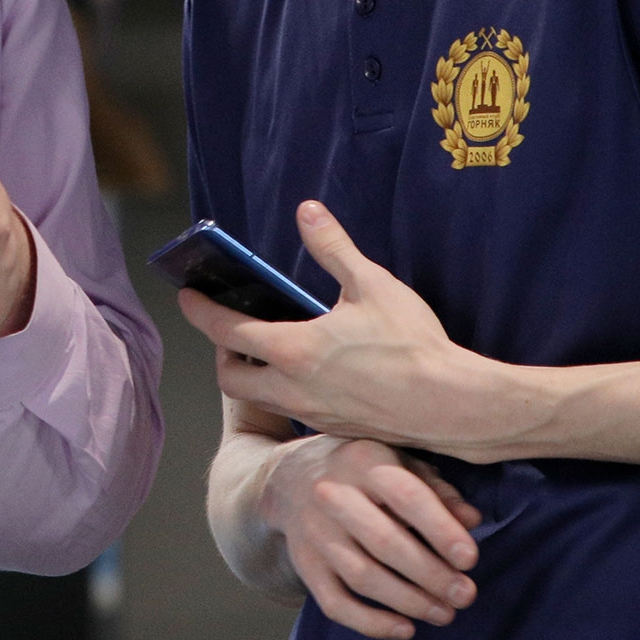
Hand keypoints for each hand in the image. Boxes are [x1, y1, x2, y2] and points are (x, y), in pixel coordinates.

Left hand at [178, 201, 539, 460]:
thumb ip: (334, 248)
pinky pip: (290, 410)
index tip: (187, 294)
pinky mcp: (333, 427)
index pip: (226, 331)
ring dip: (252, 373)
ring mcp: (311, 414)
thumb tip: (308, 212)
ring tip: (269, 346)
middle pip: (230, 378)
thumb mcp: (372, 284)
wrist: (452, 405)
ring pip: (259, 398)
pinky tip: (310, 369)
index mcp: (293, 351)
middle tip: (232, 328)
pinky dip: (283, 390)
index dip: (200, 310)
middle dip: (222, 353)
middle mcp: (292, 389)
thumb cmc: (413, 346)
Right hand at [260, 435, 481, 639]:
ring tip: (444, 613)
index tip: (469, 559)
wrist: (290, 479)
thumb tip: (472, 520)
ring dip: (408, 601)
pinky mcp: (305, 564)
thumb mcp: (399, 463)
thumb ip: (437, 490)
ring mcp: (314, 532)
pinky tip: (405, 629)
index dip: (440, 529)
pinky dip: (371, 623)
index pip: (406, 496)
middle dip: (430, 574)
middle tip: (465, 595)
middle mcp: (332, 494)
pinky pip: (335, 603)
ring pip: (361, 576)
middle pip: (383, 542)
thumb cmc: (362, 472)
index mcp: (364, 461)